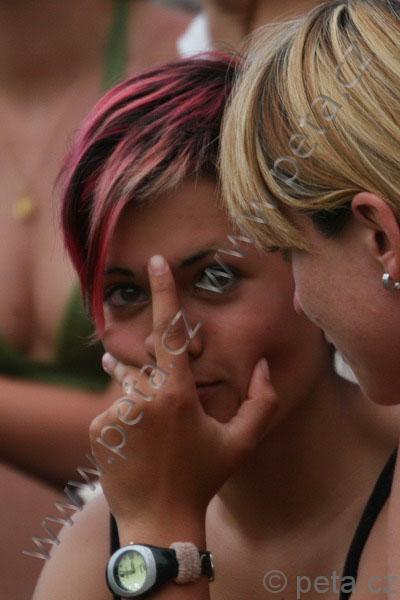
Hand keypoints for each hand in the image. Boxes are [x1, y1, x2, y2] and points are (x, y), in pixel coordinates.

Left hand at [90, 255, 276, 525]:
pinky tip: (136, 448)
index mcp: (179, 394)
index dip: (164, 293)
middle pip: (147, 367)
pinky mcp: (99, 428)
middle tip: (164, 408)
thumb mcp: (239, 443)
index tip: (155, 262)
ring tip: (152, 434)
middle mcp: (145, 398)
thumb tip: (266, 366)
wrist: (158, 519)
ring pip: (129, 389)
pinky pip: (113, 410)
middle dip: (153, 375)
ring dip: (141, 402)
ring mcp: (118, 413)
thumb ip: (262, 403)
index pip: (171, 332)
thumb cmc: (202, 478)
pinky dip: (125, 420)